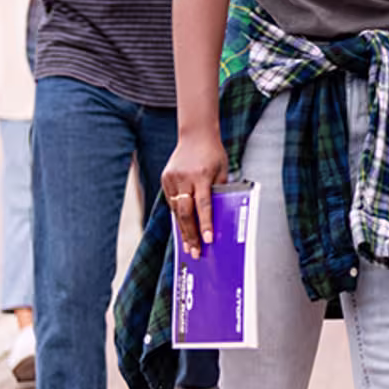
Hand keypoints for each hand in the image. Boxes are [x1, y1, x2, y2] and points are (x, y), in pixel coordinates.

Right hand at [160, 131, 228, 258]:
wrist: (195, 136)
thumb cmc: (214, 154)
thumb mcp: (222, 170)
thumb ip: (219, 190)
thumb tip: (218, 215)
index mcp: (201, 176)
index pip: (204, 205)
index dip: (206, 224)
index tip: (208, 239)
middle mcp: (184, 179)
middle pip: (186, 213)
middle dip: (191, 235)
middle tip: (195, 252)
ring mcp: (172, 179)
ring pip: (176, 210)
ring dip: (183, 229)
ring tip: (189, 246)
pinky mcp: (165, 180)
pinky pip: (172, 202)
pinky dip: (178, 214)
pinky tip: (183, 227)